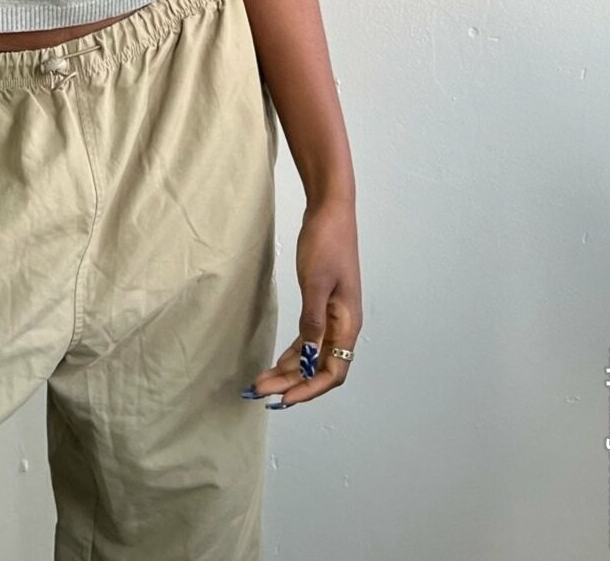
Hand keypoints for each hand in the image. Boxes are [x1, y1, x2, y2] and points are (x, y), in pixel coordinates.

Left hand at [243, 196, 361, 409]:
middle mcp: (343, 325)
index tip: (284, 398)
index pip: (334, 372)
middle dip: (292, 383)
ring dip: (290, 370)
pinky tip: (279, 361)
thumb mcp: (315, 282)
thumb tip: (309, 357)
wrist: (330, 211)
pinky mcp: (322, 304)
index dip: (310, 389)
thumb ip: (313, 320)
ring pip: (314, 356)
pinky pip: (310, 339)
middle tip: (261, 390)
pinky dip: (295, 353)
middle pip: (321, 368)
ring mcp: (333, 316)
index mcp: (348, 323)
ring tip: (263, 380)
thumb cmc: (326, 242)